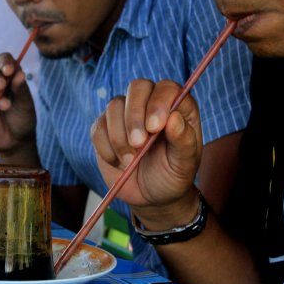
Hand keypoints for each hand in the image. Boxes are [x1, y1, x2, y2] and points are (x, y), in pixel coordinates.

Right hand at [0, 53, 35, 157]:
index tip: (9, 70)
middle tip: (1, 86)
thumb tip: (19, 74)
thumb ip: (21, 88)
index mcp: (7, 75)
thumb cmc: (23, 118)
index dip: (4, 61)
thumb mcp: (26, 103)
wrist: (16, 140)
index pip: (2, 59)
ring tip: (5, 106)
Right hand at [91, 79, 202, 224]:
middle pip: (137, 87)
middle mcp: (151, 103)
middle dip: (135, 115)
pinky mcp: (105, 127)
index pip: (167, 88)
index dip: (159, 103)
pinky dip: (106, 147)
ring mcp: (126, 113)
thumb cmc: (173, 175)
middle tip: (138, 144)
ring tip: (131, 161)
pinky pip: (98, 127)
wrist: (152, 195)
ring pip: (114, 105)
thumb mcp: (185, 163)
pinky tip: (119, 162)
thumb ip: (184, 140)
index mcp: (176, 106)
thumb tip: (174, 117)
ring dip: (120, 136)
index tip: (155, 127)